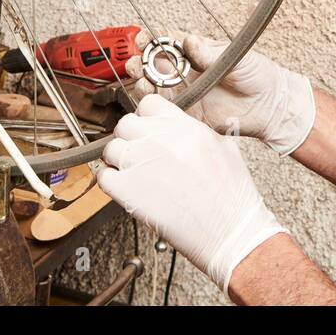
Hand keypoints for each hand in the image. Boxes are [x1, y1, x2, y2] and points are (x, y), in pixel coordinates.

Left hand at [97, 94, 285, 293]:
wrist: (229, 230)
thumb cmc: (232, 196)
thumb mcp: (224, 148)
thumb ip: (198, 131)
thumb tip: (183, 127)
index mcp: (184, 126)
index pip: (148, 104)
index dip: (146, 117)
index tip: (148, 129)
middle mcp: (160, 140)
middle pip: (125, 123)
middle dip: (130, 137)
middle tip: (139, 153)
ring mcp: (141, 163)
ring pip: (110, 148)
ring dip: (118, 160)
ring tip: (133, 173)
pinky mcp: (128, 191)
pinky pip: (104, 176)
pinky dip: (110, 181)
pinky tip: (124, 188)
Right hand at [125, 33, 315, 155]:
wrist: (271, 106)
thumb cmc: (258, 75)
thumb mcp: (235, 57)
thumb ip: (210, 53)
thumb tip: (189, 43)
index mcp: (196, 53)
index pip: (166, 42)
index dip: (151, 40)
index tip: (143, 39)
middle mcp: (187, 72)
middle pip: (153, 65)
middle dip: (140, 62)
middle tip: (137, 63)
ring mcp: (187, 93)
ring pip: (155, 88)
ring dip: (143, 84)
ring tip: (143, 83)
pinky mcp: (190, 114)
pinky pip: (166, 111)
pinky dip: (154, 107)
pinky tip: (152, 102)